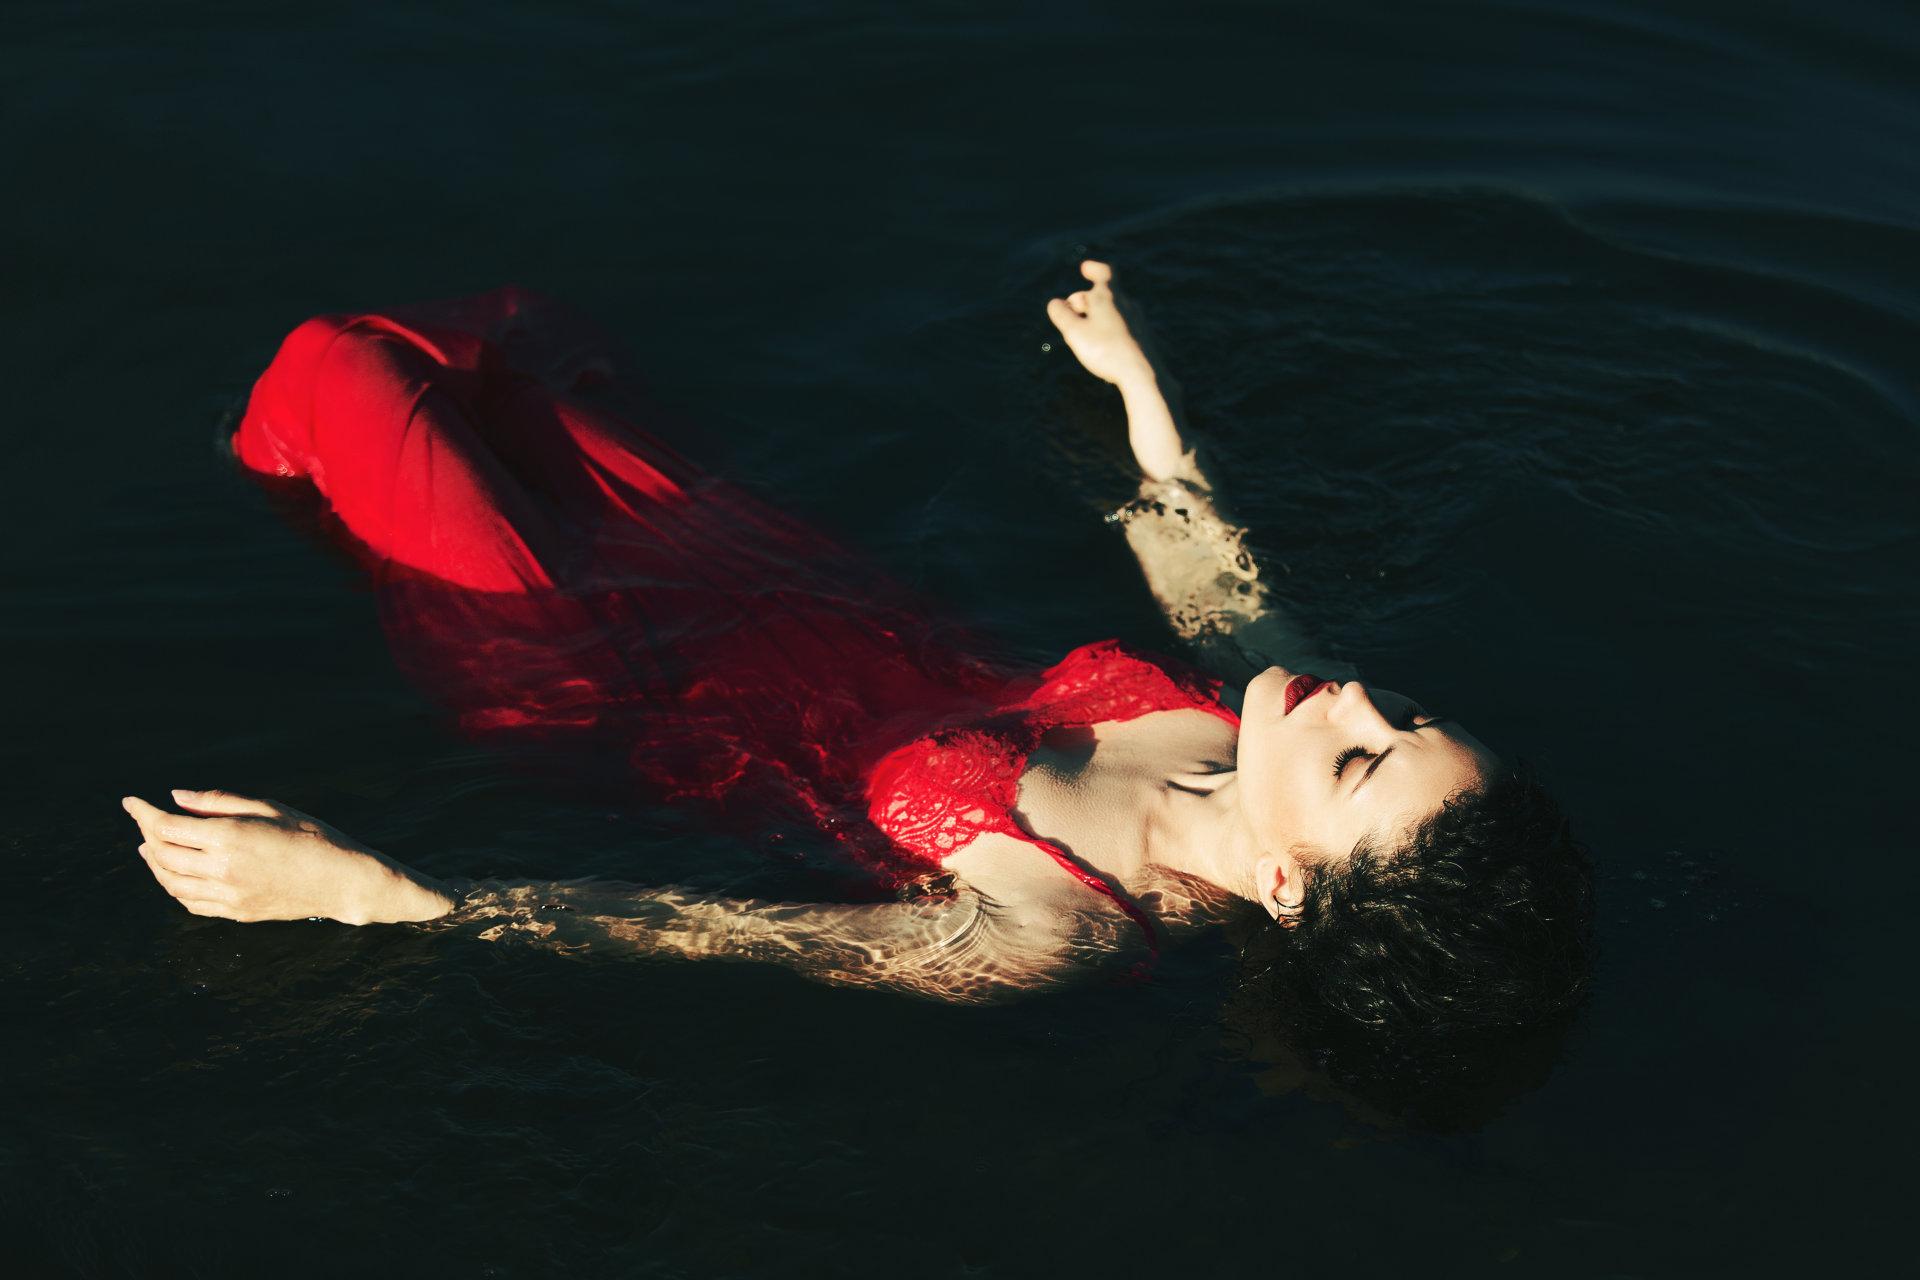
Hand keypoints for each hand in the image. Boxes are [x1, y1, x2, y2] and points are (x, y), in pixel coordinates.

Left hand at [121, 789, 451, 924]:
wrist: (342, 880)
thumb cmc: (312, 835)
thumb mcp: (269, 807)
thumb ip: (218, 801)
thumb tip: (175, 796)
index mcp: (230, 837)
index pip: (167, 826)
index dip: (143, 813)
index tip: (130, 801)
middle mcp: (222, 869)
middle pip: (162, 854)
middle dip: (146, 834)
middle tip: (143, 820)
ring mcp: (228, 895)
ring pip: (171, 882)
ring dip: (154, 863)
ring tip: (150, 848)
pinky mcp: (236, 912)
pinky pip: (190, 902)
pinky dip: (173, 887)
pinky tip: (174, 874)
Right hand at [1045, 260, 1153, 387]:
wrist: (1143, 374)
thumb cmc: (1106, 351)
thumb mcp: (1074, 332)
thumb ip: (1061, 314)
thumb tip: (1055, 304)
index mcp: (1109, 296)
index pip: (1104, 272)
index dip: (1094, 268)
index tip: (1086, 268)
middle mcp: (1127, 304)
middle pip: (1104, 295)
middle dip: (1084, 301)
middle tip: (1070, 314)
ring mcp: (1138, 321)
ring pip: (1114, 311)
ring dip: (1097, 316)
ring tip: (1084, 333)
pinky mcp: (1144, 338)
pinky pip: (1123, 328)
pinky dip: (1109, 330)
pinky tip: (1103, 348)